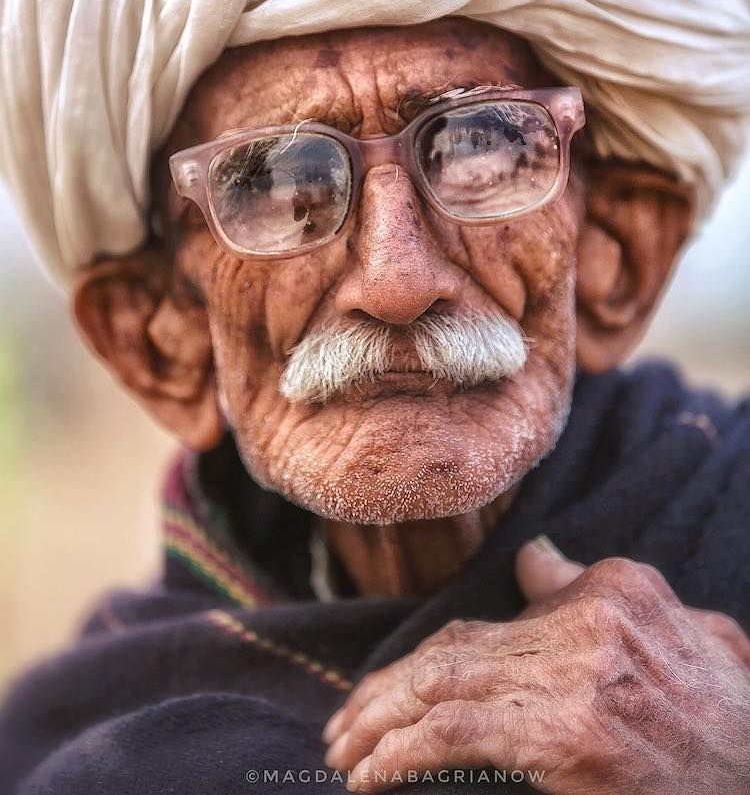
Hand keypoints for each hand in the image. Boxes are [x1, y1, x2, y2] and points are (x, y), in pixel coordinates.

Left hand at [323, 538, 749, 792]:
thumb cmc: (727, 710)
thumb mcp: (671, 624)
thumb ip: (590, 586)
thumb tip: (532, 558)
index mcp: (608, 590)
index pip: (485, 624)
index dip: (422, 663)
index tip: (386, 692)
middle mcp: (587, 622)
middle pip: (452, 651)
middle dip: (385, 690)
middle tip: (342, 724)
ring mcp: (576, 679)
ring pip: (440, 684)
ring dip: (377, 718)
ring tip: (341, 748)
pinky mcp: (569, 738)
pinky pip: (455, 733)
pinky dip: (400, 750)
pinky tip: (369, 776)